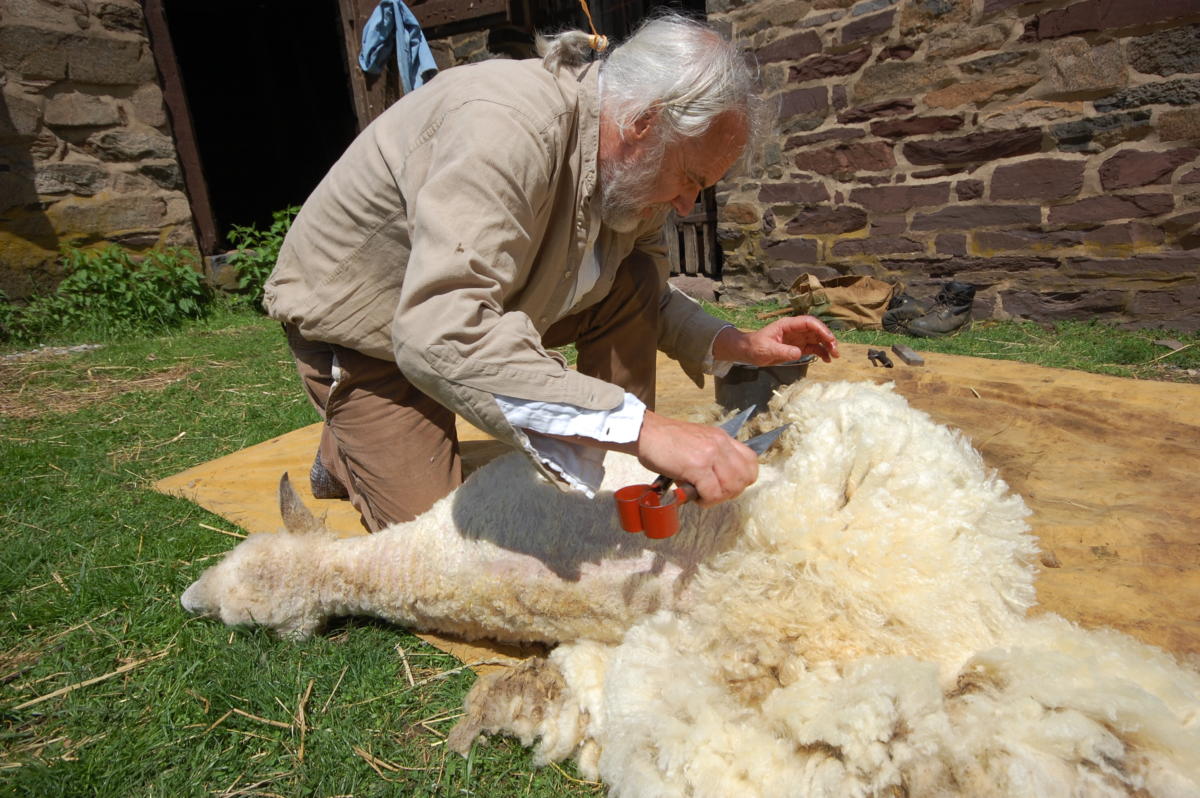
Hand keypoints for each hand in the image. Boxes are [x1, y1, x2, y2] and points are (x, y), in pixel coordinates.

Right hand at [634, 411, 758, 506]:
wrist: (645, 433)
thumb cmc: (665, 440)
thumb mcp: (698, 441)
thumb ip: (712, 455)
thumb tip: (719, 480)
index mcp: (721, 438)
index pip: (751, 461)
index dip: (743, 479)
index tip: (727, 485)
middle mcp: (720, 444)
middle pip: (745, 477)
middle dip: (731, 492)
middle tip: (713, 494)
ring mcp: (709, 455)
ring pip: (731, 487)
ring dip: (717, 498)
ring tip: (702, 496)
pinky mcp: (696, 466)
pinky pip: (712, 492)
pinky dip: (704, 500)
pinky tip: (692, 496)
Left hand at [712, 316, 838, 365]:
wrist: (748, 352)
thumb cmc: (755, 347)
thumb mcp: (767, 349)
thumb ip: (783, 351)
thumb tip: (799, 353)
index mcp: (788, 325)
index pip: (808, 322)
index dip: (821, 329)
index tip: (829, 339)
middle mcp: (795, 330)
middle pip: (816, 330)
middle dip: (827, 338)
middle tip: (835, 350)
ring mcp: (798, 338)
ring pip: (817, 339)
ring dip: (827, 346)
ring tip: (835, 356)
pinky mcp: (798, 347)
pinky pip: (813, 348)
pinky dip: (821, 352)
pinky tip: (827, 359)